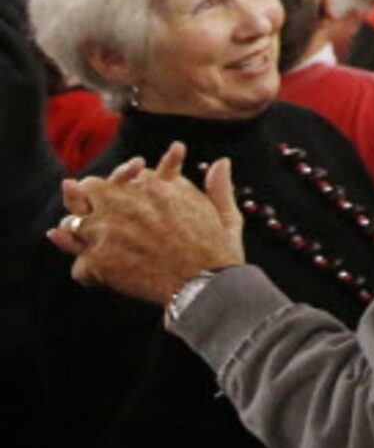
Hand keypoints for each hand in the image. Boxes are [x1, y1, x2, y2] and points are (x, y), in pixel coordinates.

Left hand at [50, 144, 244, 308]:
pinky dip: (77, 259)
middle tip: (98, 212)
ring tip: (86, 238)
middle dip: (93, 197)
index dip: (126, 185)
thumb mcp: (225, 214)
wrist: (206, 286)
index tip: (129, 194)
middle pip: (93, 188)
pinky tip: (77, 255)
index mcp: (158, 186)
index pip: (128, 175)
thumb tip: (222, 162)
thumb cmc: (219, 253)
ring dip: (78, 228)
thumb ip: (219, 187)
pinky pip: (77, 260)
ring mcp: (110, 229)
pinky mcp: (100, 259)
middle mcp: (129, 201)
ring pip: (74, 220)